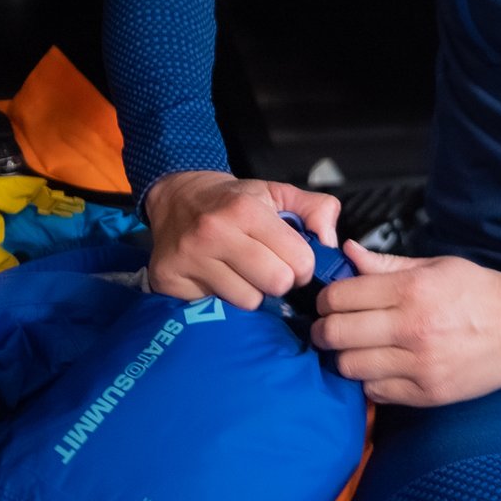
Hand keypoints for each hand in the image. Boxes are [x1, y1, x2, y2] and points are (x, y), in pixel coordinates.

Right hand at [141, 170, 341, 309]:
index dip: (303, 266)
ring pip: (247, 302)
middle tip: (272, 271)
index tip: (295, 262)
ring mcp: (189, 259)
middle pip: (275, 283)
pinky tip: (221, 283)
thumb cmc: (233, 200)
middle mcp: (213, 233)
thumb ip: (317, 209)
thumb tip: (331, 243)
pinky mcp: (169, 281)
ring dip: (253, 293)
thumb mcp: (278, 192)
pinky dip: (224, 300)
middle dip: (281, 281)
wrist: (177, 198)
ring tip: (244, 275)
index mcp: (244, 210)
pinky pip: (215, 308)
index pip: (298, 259)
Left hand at [311, 245, 500, 406]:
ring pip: (350, 367)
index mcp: (412, 290)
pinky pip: (376, 392)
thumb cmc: (481, 292)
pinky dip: (370, 381)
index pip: (340, 296)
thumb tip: (349, 253)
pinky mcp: (428, 393)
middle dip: (323, 330)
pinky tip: (381, 368)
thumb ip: (387, 263)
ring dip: (344, 358)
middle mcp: (412, 328)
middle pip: (336, 333)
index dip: (325, 298)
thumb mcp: (436, 266)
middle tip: (328, 328)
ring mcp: (419, 365)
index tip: (328, 302)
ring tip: (354, 349)